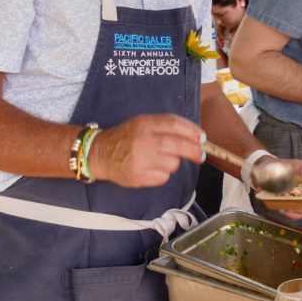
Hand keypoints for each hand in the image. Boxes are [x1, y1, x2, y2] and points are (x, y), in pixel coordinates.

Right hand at [87, 114, 205, 187]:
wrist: (100, 153)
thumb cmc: (127, 137)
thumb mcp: (143, 123)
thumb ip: (167, 126)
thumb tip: (196, 136)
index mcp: (144, 124)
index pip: (175, 124)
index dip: (192, 131)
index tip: (202, 137)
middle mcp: (142, 141)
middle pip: (178, 145)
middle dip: (195, 151)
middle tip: (201, 155)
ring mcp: (139, 160)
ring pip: (173, 163)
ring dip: (173, 162)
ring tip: (160, 159)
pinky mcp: (138, 176)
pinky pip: (163, 177)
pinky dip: (162, 174)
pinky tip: (151, 168)